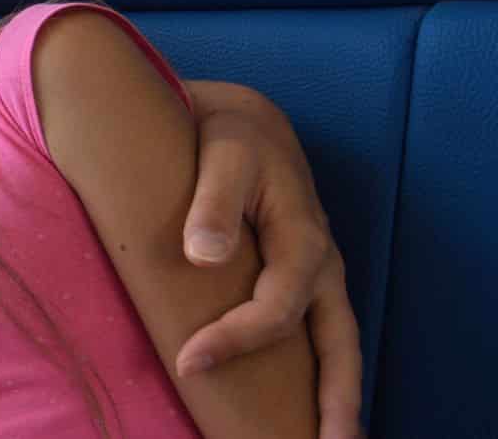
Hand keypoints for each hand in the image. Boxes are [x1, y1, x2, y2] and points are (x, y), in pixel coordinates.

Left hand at [177, 81, 362, 438]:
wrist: (242, 121)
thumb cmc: (227, 138)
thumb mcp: (221, 155)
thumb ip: (213, 202)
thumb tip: (203, 256)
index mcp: (303, 239)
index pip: (275, 309)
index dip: (235, 340)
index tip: (188, 363)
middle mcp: (320, 265)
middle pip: (337, 344)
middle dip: (332, 400)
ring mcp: (316, 275)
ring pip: (337, 346)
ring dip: (335, 397)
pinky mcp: (300, 279)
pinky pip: (318, 335)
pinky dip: (319, 373)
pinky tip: (305, 406)